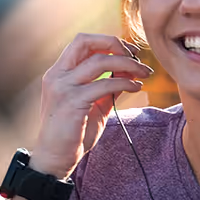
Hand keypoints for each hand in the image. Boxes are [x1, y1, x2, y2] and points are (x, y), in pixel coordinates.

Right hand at [32, 33, 149, 178]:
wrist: (55, 158)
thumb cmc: (72, 133)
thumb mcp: (92, 105)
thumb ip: (106, 87)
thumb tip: (128, 72)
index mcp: (59, 73)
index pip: (82, 43)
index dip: (107, 42)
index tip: (128, 53)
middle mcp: (57, 75)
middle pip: (85, 41)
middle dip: (114, 43)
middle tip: (135, 56)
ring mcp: (63, 87)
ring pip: (99, 61)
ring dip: (127, 64)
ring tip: (143, 73)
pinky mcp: (72, 102)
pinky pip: (104, 84)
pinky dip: (124, 82)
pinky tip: (136, 87)